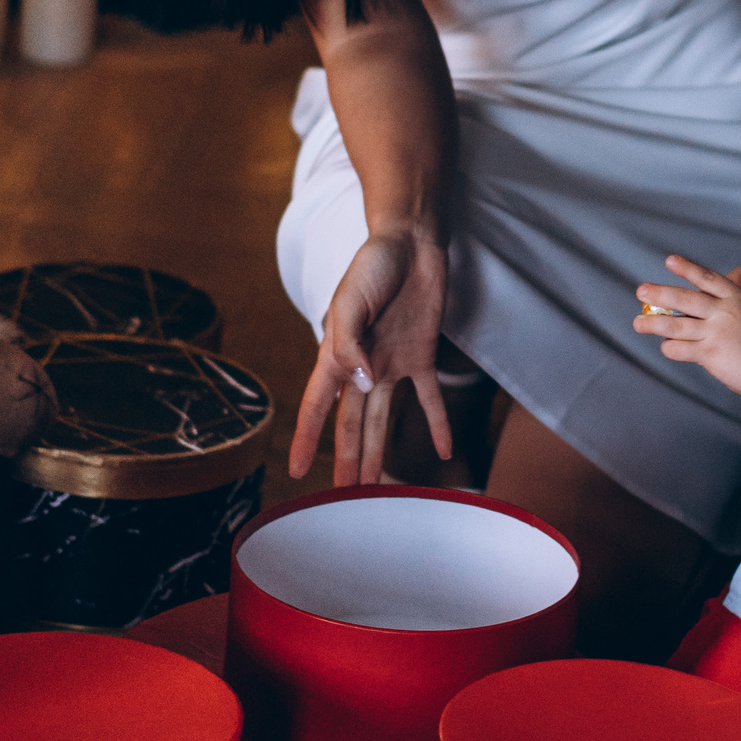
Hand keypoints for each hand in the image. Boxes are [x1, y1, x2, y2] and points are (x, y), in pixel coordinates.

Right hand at [290, 225, 452, 483]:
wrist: (411, 241)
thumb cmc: (373, 265)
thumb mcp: (351, 300)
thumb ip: (350, 343)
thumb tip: (360, 384)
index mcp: (336, 354)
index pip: (317, 405)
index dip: (306, 437)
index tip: (297, 470)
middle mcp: (363, 367)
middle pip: (352, 423)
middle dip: (347, 459)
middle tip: (342, 499)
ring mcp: (393, 364)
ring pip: (384, 420)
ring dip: (381, 453)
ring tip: (376, 489)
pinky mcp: (423, 357)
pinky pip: (430, 399)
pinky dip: (438, 425)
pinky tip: (444, 451)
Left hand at [633, 255, 740, 397]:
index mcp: (738, 299)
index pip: (707, 279)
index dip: (687, 269)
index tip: (669, 261)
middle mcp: (723, 312)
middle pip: (684, 298)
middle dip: (659, 293)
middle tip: (641, 291)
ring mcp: (714, 331)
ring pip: (675, 324)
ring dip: (653, 323)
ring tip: (638, 323)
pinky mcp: (709, 352)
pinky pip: (680, 348)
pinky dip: (670, 348)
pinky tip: (666, 348)